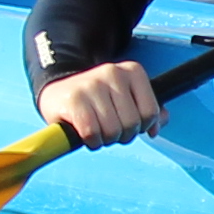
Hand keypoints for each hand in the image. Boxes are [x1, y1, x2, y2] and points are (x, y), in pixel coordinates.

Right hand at [39, 60, 160, 148]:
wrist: (57, 92)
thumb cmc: (98, 100)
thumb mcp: (128, 98)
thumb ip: (149, 111)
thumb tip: (156, 129)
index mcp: (133, 71)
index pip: (151, 112)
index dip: (141, 126)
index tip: (128, 123)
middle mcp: (113, 73)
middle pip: (132, 124)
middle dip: (123, 135)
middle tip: (109, 129)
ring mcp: (92, 85)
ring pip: (113, 130)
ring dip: (106, 139)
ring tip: (97, 130)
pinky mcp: (74, 100)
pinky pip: (92, 133)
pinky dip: (92, 141)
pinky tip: (86, 135)